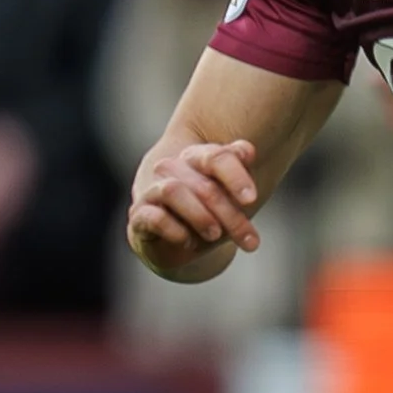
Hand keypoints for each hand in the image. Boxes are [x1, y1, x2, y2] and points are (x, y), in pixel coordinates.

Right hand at [128, 137, 263, 274]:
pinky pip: (153, 217)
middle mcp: (172, 168)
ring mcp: (154, 190)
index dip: (236, 177)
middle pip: (204, 185)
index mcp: (198, 158)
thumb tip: (246, 150)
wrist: (184, 243)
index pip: (216, 158)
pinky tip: (188, 240)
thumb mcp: (234, 198)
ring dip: (200, 216)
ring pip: (173, 190)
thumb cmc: (214, 214)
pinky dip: (173, 230)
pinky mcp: (140, 215)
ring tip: (215, 234)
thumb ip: (241, 173)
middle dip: (229, 213)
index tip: (252, 200)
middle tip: (247, 238)